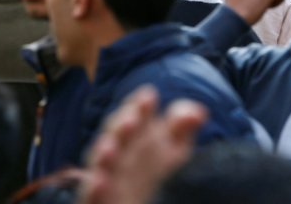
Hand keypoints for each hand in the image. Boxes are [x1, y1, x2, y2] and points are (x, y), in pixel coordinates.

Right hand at [78, 86, 204, 203]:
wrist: (132, 200)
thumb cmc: (151, 171)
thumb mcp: (173, 149)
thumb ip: (182, 127)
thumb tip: (200, 110)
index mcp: (135, 135)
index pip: (133, 114)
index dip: (139, 106)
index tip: (149, 96)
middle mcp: (117, 153)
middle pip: (115, 135)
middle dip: (121, 126)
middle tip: (132, 119)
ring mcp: (105, 177)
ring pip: (99, 163)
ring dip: (103, 153)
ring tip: (110, 147)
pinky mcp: (97, 200)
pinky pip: (91, 194)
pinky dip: (93, 187)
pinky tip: (100, 181)